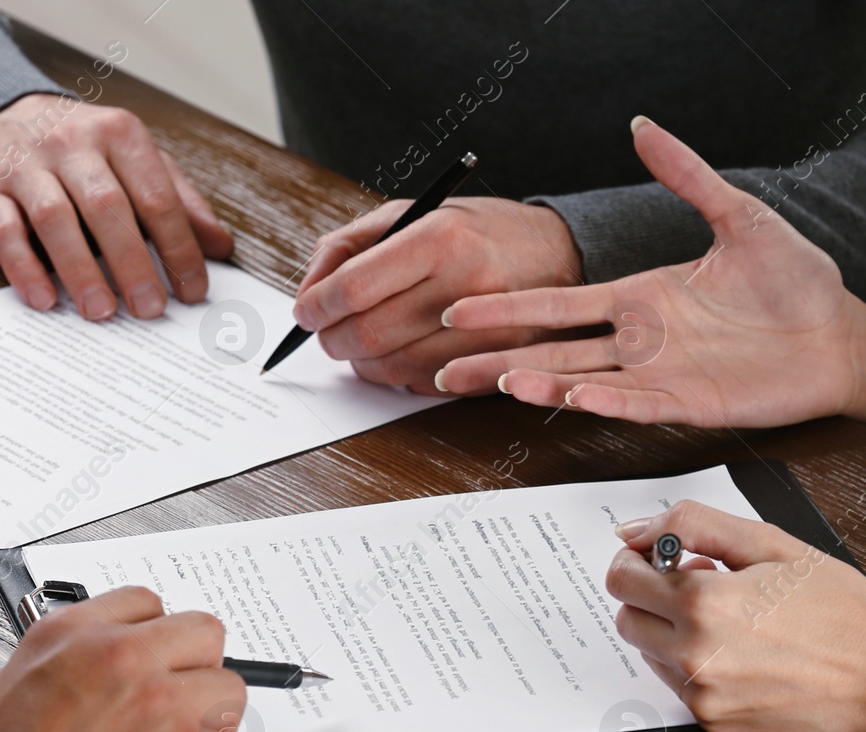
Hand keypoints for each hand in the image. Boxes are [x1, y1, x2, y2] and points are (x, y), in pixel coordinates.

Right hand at [0, 94, 233, 320]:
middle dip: (132, 263)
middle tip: (150, 309)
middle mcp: (72, 144)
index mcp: (119, 135)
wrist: (2, 115)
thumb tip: (220, 246)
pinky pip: (4, 230)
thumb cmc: (83, 149)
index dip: (178, 247)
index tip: (192, 290)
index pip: (156, 196)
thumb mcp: (135, 160)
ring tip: (101, 312)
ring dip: (80, 270)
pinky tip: (44, 299)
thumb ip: (178, 199)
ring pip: (55, 218)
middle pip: (107, 207)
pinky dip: (24, 268)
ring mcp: (25, 165)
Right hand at [0, 587, 253, 731]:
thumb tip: (97, 674)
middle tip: (173, 720)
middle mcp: (119, 657)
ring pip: (231, 695)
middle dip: (196, 679)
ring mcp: (158, 702)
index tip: (156, 669)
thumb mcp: (7, 694)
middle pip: (205, 636)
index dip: (159, 642)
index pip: (147, 603)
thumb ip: (64, 668)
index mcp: (70, 636)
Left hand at [291, 196, 582, 392]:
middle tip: (326, 333)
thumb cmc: (480, 232)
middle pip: (370, 334)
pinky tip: (403, 352)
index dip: (317, 306)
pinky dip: (400, 376)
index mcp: (442, 237)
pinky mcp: (499, 363)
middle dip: (332, 340)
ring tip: (361, 345)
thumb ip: (351, 245)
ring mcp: (488, 330)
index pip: (355, 287)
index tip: (305, 312)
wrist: (561, 253)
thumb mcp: (414, 212)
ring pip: (394, 368)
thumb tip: (308, 291)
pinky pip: (426, 385)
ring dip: (362, 364)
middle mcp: (468, 284)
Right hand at [439, 119, 865, 442]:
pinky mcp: (690, 404)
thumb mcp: (739, 214)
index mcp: (641, 297)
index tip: (461, 309)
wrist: (839, 334)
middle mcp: (640, 341)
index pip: (560, 303)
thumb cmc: (796, 280)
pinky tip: (569, 397)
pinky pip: (636, 404)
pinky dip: (602, 401)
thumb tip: (644, 125)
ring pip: (583, 381)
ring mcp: (661, 376)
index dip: (510, 307)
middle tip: (443, 364)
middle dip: (497, 357)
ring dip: (539, 383)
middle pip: (553, 351)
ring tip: (495, 379)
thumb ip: (686, 174)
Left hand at [607, 500, 865, 731]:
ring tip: (729, 619)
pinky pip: (677, 686)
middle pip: (626, 619)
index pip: (621, 580)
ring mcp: (702, 694)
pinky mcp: (714, 722)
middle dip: (650, 597)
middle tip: (697, 583)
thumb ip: (693, 525)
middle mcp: (695, 655)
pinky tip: (739, 651)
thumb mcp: (770, 543)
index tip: (658, 558)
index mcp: (704, 603)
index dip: (637, 562)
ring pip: (649, 654)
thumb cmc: (838, 606)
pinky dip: (693, 665)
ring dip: (670, 632)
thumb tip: (634, 531)